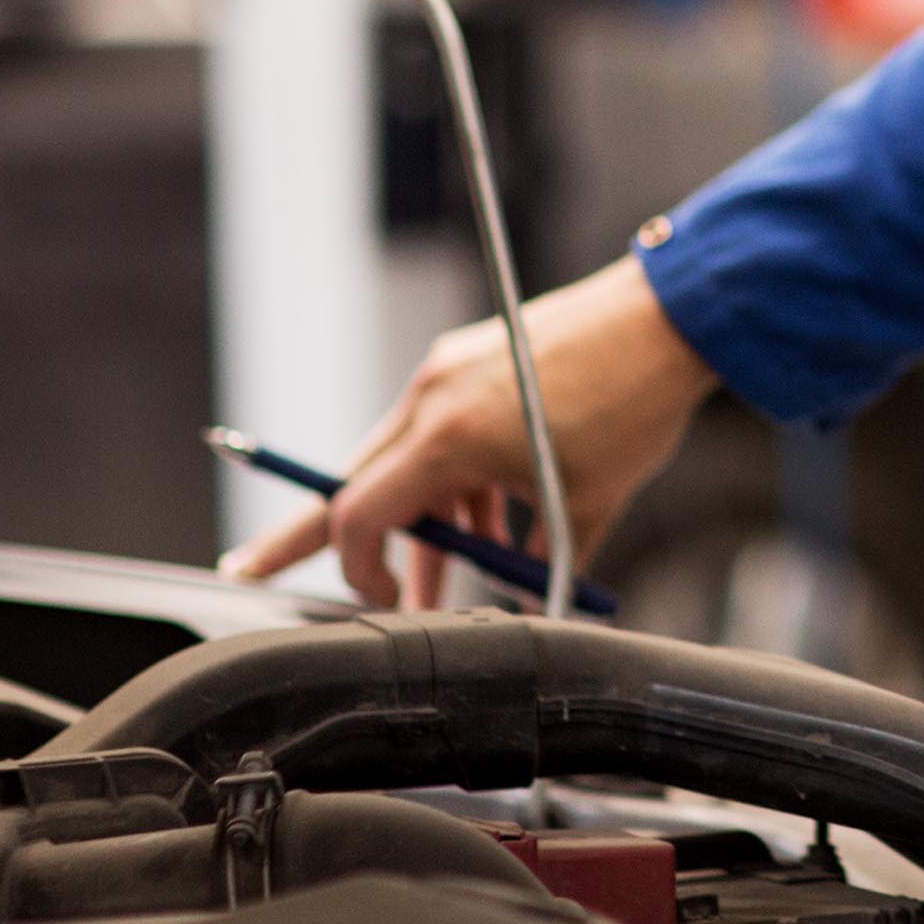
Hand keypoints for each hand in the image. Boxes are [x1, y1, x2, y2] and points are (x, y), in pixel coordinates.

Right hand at [221, 253, 718, 607]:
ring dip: (423, 521)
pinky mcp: (473, 358)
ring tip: (445, 580)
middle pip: (355, 482)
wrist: (671, 317)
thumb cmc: (632, 405)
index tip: (381, 605)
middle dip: (317, 537)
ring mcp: (449, 371)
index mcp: (449, 435)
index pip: (360, 515)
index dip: (358, 570)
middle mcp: (433, 396)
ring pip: (406, 461)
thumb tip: (529, 607)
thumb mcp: (588, 504)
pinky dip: (453, 480)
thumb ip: (544, 566)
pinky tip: (492, 523)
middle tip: (251, 568)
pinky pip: (440, 431)